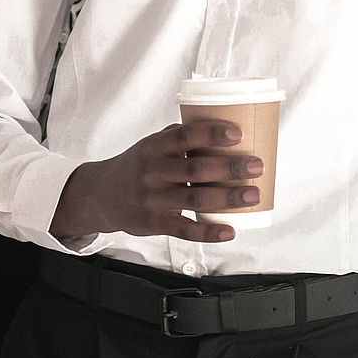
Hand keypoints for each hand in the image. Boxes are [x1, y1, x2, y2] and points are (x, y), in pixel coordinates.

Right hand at [50, 120, 263, 242]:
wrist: (100, 196)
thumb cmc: (137, 166)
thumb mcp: (151, 145)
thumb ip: (179, 137)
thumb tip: (222, 125)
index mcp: (154, 148)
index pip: (183, 137)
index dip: (211, 134)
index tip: (238, 134)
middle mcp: (153, 172)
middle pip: (195, 169)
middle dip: (229, 167)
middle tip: (257, 166)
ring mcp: (153, 199)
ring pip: (195, 198)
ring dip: (227, 198)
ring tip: (253, 194)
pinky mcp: (154, 223)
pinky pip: (184, 229)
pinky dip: (208, 232)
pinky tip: (229, 230)